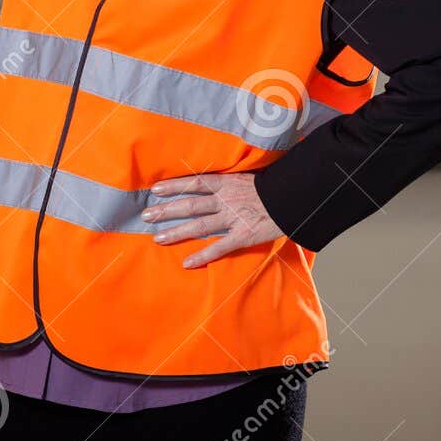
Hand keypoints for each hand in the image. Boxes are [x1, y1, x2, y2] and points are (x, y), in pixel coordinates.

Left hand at [141, 172, 286, 267]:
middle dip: (167, 210)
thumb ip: (230, 181)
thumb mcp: (248, 176)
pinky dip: (203, 255)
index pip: (195, 183)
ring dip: (177, 232)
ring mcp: (233, 219)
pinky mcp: (244, 235)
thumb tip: (212, 180)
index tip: (155, 189)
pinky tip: (187, 263)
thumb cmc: (273, 186)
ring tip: (157, 238)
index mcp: (227, 184)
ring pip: (199, 226)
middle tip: (146, 215)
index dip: (174, 185)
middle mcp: (226, 200)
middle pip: (190, 205)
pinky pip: (219, 247)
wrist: (294, 198)